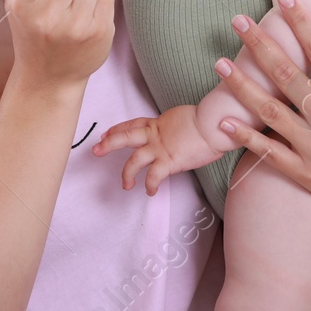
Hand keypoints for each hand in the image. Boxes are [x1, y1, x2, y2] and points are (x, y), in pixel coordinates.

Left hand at [94, 104, 217, 195]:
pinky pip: (154, 176)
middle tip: (96, 150)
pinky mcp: (169, 161)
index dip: (117, 129)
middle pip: (125, 137)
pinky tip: (150, 192)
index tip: (106, 134)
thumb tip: (176, 134)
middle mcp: (155, 134)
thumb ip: (174, 127)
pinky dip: (150, 186)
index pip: (132, 124)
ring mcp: (160, 148)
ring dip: (126, 174)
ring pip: (134, 161)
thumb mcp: (185, 119)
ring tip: (125, 185)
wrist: (215, 124)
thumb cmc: (208, 121)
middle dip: (108, 144)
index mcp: (158, 123)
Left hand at [214, 0, 310, 233]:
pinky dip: (246, 137)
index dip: (301, 20)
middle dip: (260, 44)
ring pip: (270, 111)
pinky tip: (224, 120)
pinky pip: (270, 153)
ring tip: (219, 63)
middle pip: (287, 73)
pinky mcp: (305, 173)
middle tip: (237, 20)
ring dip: (242, 85)